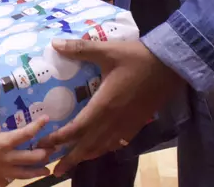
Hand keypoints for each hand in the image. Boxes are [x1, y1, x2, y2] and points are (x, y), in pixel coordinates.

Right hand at [0, 88, 50, 184]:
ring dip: (37, 171)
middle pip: (31, 158)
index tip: (47, 119)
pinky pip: (8, 181)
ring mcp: (2, 171)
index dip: (38, 126)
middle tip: (52, 149)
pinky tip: (17, 177)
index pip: (26, 134)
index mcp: (3, 142)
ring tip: (47, 170)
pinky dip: (14, 179)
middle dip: (44, 154)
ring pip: (25, 174)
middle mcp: (7, 158)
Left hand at [38, 40, 183, 176]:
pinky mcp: (138, 123)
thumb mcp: (107, 50)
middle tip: (55, 171)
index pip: (77, 129)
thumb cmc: (137, 57)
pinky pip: (118, 142)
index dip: (59, 139)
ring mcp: (127, 124)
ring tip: (74, 163)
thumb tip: (55, 43)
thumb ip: (80, 48)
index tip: (43, 145)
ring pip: (104, 147)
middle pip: (89, 146)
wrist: (170, 65)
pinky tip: (100, 149)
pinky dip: (105, 149)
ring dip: (87, 156)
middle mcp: (114, 120)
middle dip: (71, 159)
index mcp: (104, 105)